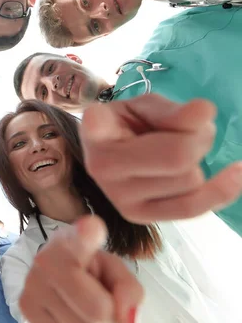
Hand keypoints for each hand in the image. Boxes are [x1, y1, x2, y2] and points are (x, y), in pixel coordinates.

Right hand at [20, 216, 142, 322]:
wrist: (60, 296)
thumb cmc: (94, 280)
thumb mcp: (118, 279)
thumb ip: (130, 292)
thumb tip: (127, 321)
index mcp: (75, 240)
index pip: (81, 238)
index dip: (87, 235)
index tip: (92, 227)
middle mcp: (48, 255)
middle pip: (97, 308)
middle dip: (106, 315)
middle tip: (97, 300)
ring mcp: (33, 279)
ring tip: (80, 307)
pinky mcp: (25, 304)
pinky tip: (66, 315)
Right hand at [81, 95, 241, 222]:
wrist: (111, 153)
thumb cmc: (128, 124)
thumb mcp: (144, 107)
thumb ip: (171, 111)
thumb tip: (204, 112)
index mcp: (95, 129)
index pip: (102, 126)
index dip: (127, 124)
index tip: (131, 116)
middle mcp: (100, 167)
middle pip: (177, 157)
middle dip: (199, 140)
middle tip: (194, 130)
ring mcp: (117, 197)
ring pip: (189, 180)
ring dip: (200, 162)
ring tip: (183, 149)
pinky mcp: (137, 216)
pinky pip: (190, 208)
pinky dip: (220, 191)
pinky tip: (236, 175)